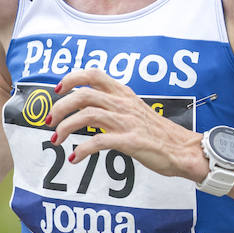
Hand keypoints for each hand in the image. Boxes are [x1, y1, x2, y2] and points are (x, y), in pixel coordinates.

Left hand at [48, 69, 203, 179]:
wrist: (183, 149)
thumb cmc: (158, 134)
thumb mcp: (135, 111)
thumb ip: (114, 106)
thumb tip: (88, 108)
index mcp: (124, 94)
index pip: (94, 74)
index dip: (72, 78)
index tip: (57, 89)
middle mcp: (123, 104)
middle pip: (83, 95)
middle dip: (60, 107)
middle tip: (50, 122)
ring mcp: (127, 122)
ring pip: (87, 115)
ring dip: (66, 127)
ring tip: (56, 140)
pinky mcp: (130, 141)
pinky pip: (99, 142)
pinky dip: (82, 150)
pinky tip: (75, 157)